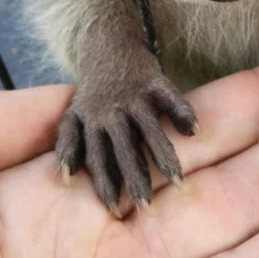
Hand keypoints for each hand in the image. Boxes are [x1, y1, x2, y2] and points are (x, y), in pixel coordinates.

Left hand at [56, 56, 196, 213]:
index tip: (115, 211)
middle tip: (147, 208)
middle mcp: (110, 112)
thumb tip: (65, 179)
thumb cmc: (93, 95)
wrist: (107, 45)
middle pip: (122, 149)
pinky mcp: (154, 81)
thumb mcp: (73, 116)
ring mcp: (132, 97)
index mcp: (90, 124)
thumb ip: (69, 144)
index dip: (105, 185)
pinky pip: (170, 97)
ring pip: (147, 128)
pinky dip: (181, 111)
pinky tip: (193, 131)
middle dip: (135, 178)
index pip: (97, 159)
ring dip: (161, 154)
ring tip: (177, 181)